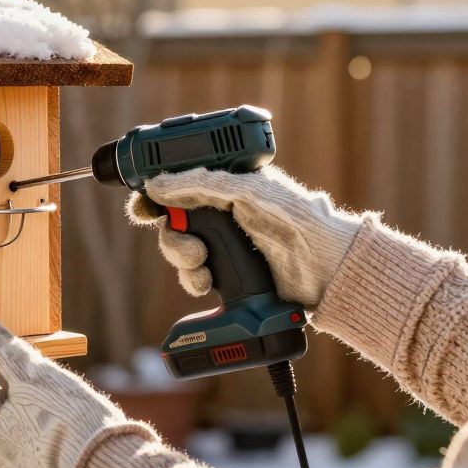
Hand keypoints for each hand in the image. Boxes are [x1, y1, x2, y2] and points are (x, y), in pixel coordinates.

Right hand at [126, 166, 362, 307]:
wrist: (325, 269)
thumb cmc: (296, 219)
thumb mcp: (245, 191)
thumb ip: (199, 184)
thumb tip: (156, 184)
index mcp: (226, 185)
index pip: (179, 185)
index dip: (156, 196)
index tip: (141, 207)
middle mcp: (221, 214)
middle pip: (173, 222)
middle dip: (173, 236)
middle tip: (191, 247)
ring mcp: (224, 245)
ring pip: (180, 250)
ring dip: (182, 260)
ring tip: (203, 267)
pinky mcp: (227, 274)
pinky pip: (192, 276)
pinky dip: (193, 281)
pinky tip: (208, 284)